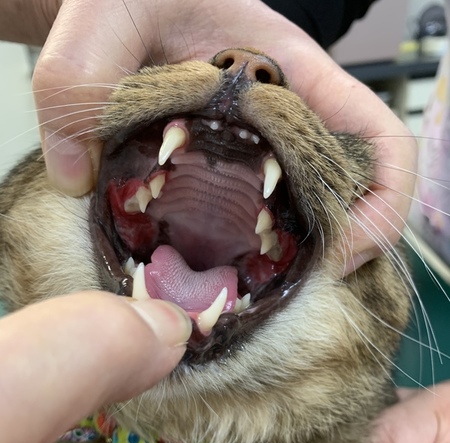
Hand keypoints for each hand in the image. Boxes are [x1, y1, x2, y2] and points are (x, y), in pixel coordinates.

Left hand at [0, 0, 415, 272]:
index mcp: (291, 75)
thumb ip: (80, 76)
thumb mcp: (109, 13)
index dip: (382, 202)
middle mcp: (287, 120)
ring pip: (305, 217)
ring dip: (292, 262)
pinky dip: (247, 255)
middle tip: (286, 290)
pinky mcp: (224, 176)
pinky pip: (254, 222)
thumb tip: (77, 175)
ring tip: (251, 291)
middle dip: (336, 250)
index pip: (377, 138)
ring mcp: (258, 153)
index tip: (342, 255)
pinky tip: (212, 272)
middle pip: (350, 194)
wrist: (117, 6)